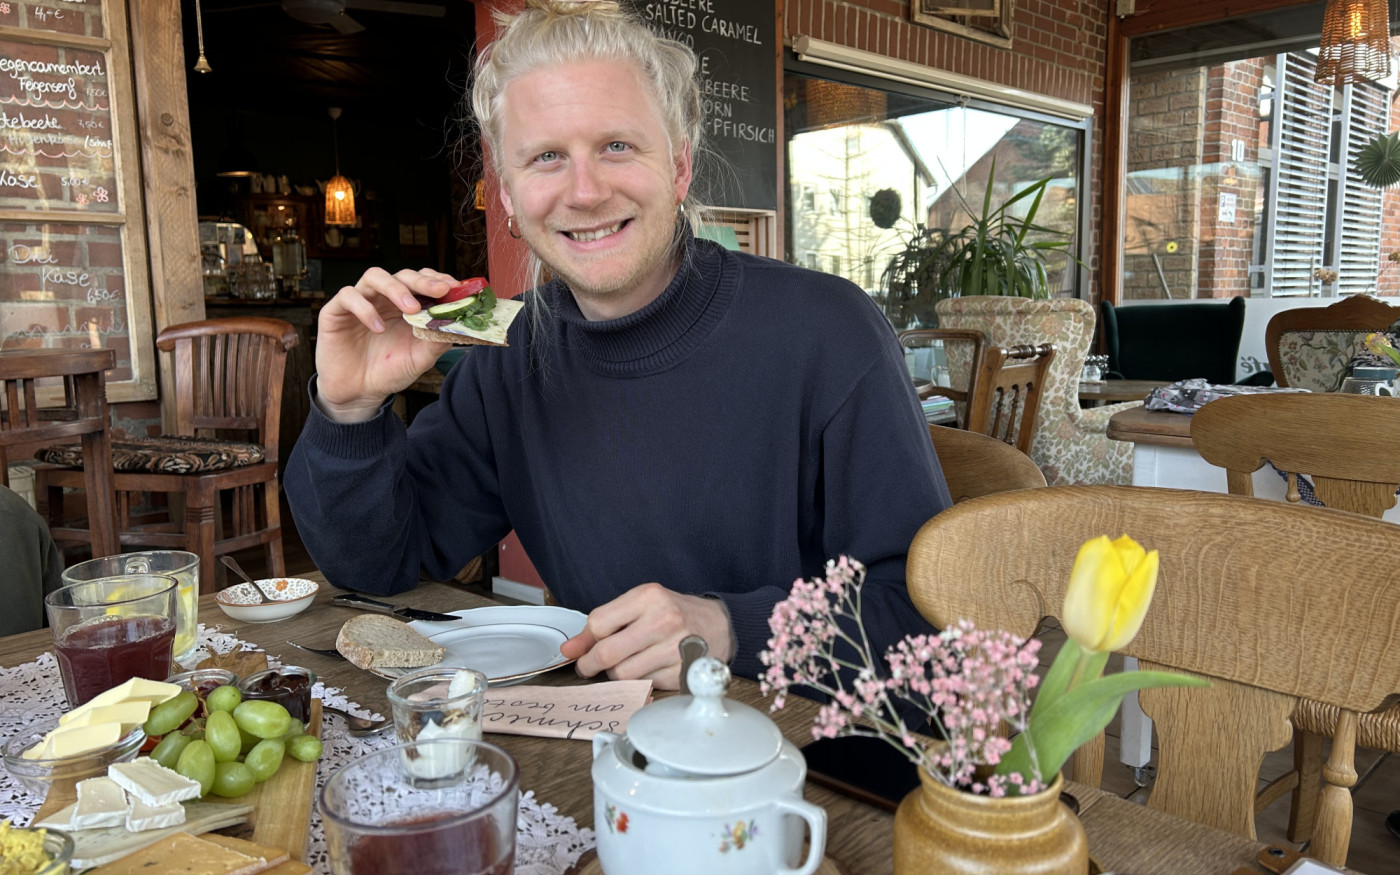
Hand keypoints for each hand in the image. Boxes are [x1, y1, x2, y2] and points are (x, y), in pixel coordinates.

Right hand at [314, 267, 458, 421]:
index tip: (455, 287)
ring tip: (411, 309)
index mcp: (406, 305)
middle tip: (440, 290)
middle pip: (402, 274)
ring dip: (396, 289)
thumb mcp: (420, 359)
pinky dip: (365, 308)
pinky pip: (348, 296)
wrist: (359, 393)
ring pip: (374, 276)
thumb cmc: (389, 371)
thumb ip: (437, 341)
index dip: (437, 280)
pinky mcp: (336, 311)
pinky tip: (378, 328)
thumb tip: (457, 322)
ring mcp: (360, 301)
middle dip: (422, 281)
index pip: (422, 280)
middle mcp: (383, 298)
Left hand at [559, 583, 734, 689]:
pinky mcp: (682, 672)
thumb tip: (567, 649)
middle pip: (608, 653)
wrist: (719, 625)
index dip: (586, 641)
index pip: (598, 623)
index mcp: (649, 596)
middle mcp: (664, 620)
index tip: (584, 650)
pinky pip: (644, 685)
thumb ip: (602, 624)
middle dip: (591, 665)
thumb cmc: (674, 613)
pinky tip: (646, 669)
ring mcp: (675, 648)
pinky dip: (638, 682)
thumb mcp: (639, 605)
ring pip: (623, 674)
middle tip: (589, 667)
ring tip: (624, 664)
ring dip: (616, 674)